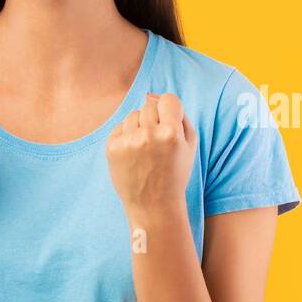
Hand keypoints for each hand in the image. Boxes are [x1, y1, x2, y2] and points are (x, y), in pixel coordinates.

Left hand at [106, 92, 195, 218]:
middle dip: (154, 119)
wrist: (153, 205)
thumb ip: (179, 115)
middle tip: (158, 142)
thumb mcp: (190, 145)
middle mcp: (149, 135)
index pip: (168, 99)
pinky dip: (127, 136)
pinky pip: (120, 127)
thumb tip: (151, 95)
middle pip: (149, 105)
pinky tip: (134, 154)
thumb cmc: (175, 174)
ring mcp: (128, 142)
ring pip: (133, 114)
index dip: (170, 110)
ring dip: (139, 126)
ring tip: (145, 149)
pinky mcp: (112, 148)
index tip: (170, 124)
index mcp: (172, 133)